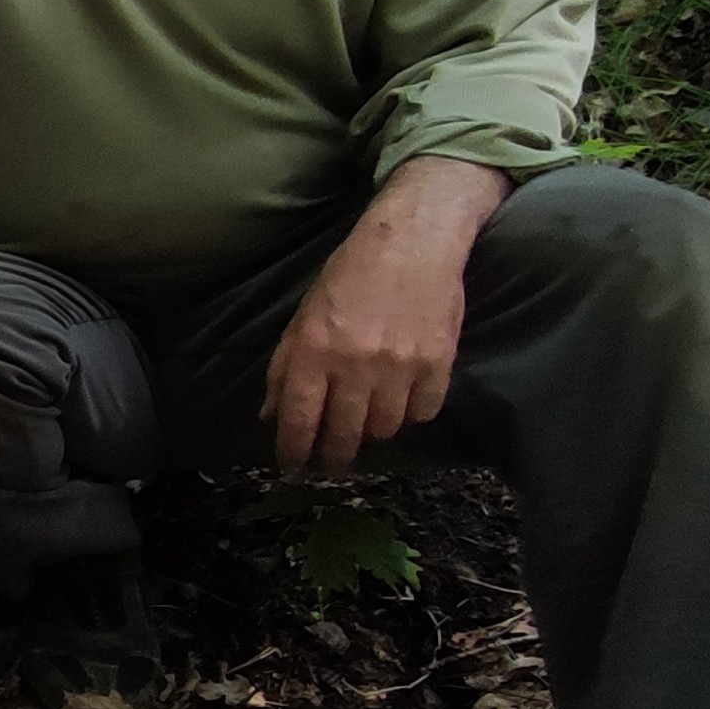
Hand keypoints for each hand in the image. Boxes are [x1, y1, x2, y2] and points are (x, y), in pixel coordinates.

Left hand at [263, 157, 510, 471]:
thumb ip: (284, 367)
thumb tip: (271, 416)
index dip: (293, 452)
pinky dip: (410, 415)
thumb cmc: (351, 274)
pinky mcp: (438, 365)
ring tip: (366, 422)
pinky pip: (422, 414)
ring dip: (371, 433)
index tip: (293, 467)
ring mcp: (400, 367)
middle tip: (330, 464)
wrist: (414, 241)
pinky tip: (401, 401)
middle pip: (343, 435)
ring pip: (384, 430)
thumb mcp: (304, 315)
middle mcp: (355, 365)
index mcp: (314, 351)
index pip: (298, 420)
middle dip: (332, 457)